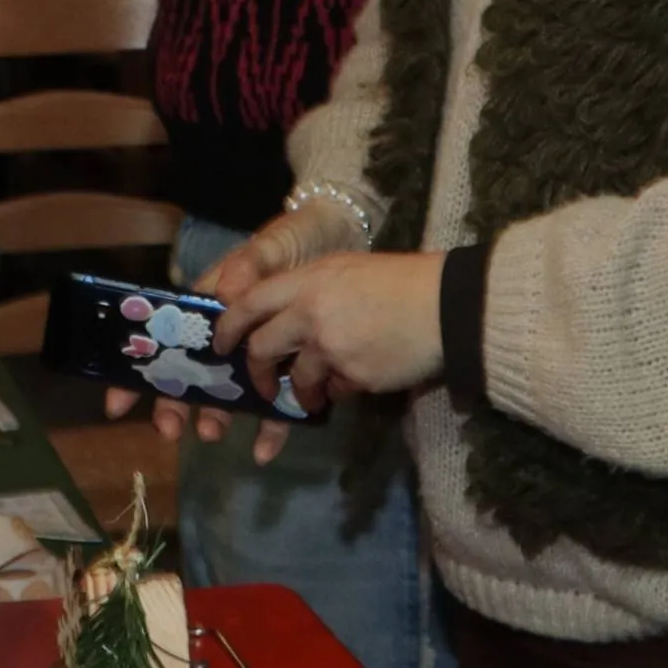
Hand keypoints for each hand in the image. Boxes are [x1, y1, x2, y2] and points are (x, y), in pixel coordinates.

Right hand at [107, 194, 364, 444]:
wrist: (346, 244)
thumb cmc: (298, 240)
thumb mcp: (272, 245)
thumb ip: (248, 266)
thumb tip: (222, 295)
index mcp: (213, 305)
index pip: (168, 337)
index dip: (141, 370)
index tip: (119, 403)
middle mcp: (232, 334)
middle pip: (194, 371)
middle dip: (177, 402)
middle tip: (171, 431)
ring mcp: (261, 354)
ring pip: (232, 391)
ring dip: (219, 415)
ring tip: (214, 435)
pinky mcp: (294, 367)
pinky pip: (279, 401)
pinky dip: (272, 426)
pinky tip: (266, 448)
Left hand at [212, 252, 446, 463]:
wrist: (445, 306)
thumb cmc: (399, 283)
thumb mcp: (345, 271)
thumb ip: (310, 291)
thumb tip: (282, 320)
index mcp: (307, 281)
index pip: (249, 303)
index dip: (228, 327)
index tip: (222, 345)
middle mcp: (310, 314)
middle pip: (262, 348)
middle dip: (257, 374)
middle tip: (262, 387)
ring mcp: (330, 347)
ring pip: (297, 380)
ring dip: (301, 393)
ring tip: (313, 396)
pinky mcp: (353, 376)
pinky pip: (334, 391)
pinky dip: (339, 390)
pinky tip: (358, 379)